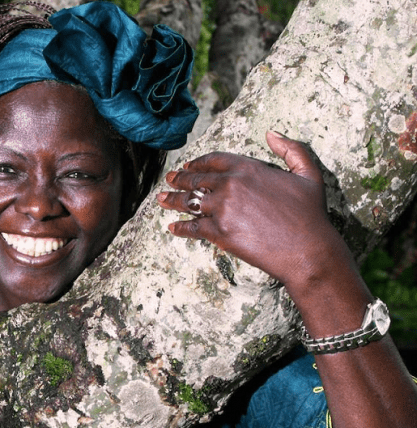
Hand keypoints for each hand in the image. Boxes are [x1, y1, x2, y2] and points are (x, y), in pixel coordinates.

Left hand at [157, 131, 347, 288]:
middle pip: (196, 179)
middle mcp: (230, 185)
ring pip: (189, 202)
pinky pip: (192, 227)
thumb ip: (291, 149)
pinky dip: (180, 228)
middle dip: (180, 179)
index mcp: (248, 168)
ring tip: (161, 199)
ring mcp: (221, 208)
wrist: (307, 250)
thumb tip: (271, 134)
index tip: (189, 165)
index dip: (198, 162)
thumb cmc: (310, 214)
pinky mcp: (218, 232)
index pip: (214, 159)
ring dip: (172, 200)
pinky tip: (172, 227)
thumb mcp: (308, 173)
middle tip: (170, 179)